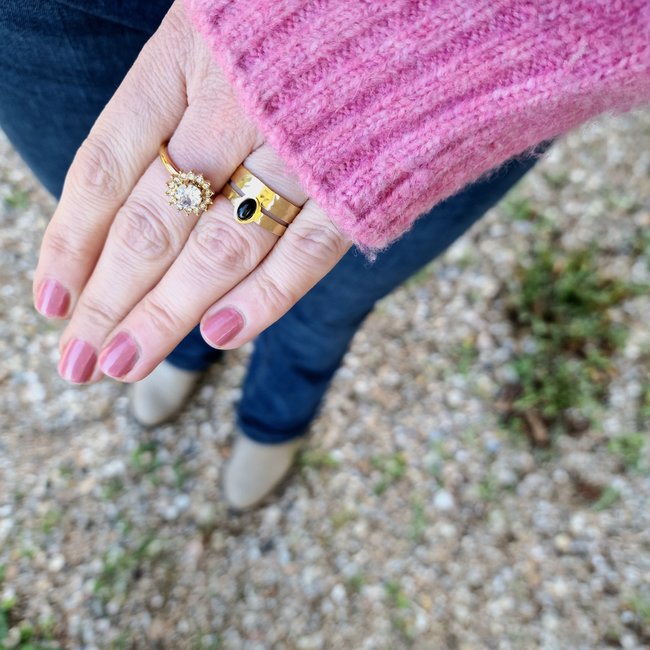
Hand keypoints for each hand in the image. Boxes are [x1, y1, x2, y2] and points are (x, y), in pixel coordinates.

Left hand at [32, 0, 350, 383]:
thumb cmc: (313, 9)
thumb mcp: (223, 20)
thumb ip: (182, 95)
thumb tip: (135, 190)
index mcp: (188, 52)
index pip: (108, 166)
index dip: (72, 240)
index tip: (50, 301)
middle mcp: (235, 104)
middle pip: (155, 222)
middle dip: (109, 298)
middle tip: (78, 361)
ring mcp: (300, 147)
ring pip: (220, 248)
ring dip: (166, 314)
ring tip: (122, 364)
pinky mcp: (359, 178)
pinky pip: (308, 249)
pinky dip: (264, 296)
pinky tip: (217, 335)